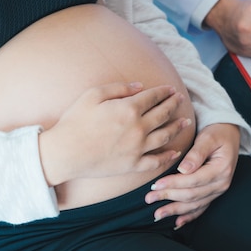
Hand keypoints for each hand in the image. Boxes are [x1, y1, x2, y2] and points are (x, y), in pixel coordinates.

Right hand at [39, 82, 190, 185]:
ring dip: (177, 127)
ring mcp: (138, 148)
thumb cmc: (74, 121)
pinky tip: (175, 152)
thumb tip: (140, 86)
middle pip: (163, 114)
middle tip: (180, 100)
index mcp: (129, 108)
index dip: (164, 92)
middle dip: (174, 105)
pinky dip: (168, 156)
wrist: (64, 153)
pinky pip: (156, 161)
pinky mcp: (133, 164)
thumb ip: (119, 88)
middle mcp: (138, 128)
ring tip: (185, 122)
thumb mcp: (93, 95)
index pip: (154, 97)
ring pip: (165, 136)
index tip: (170, 89)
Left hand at [145, 123, 239, 229]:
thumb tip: (184, 169)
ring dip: (175, 210)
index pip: (193, 180)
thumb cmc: (217, 133)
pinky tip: (177, 222)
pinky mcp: (214, 193)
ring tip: (157, 214)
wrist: (229, 134)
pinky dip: (189, 216)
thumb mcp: (208, 138)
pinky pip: (201, 208)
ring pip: (194, 204)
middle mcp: (221, 183)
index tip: (155, 185)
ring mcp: (219, 190)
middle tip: (149, 198)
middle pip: (192, 194)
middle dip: (169, 197)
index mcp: (221, 169)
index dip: (174, 184)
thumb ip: (196, 153)